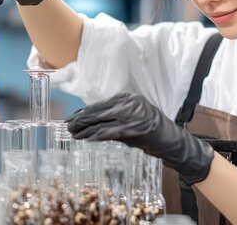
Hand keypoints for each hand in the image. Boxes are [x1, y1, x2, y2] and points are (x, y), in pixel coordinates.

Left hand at [66, 93, 214, 184]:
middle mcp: (129, 104)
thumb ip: (114, 113)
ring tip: (73, 133)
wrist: (169, 138)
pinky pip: (108, 132)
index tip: (73, 116)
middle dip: (81, 119)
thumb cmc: (149, 127)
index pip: (101, 103)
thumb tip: (89, 118)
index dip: (85, 111)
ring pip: (101, 122)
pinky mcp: (131, 130)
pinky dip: (95, 135)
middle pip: (98, 111)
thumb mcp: (132, 114)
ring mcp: (131, 116)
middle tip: (68, 125)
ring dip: (85, 129)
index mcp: (128, 97)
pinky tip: (86, 138)